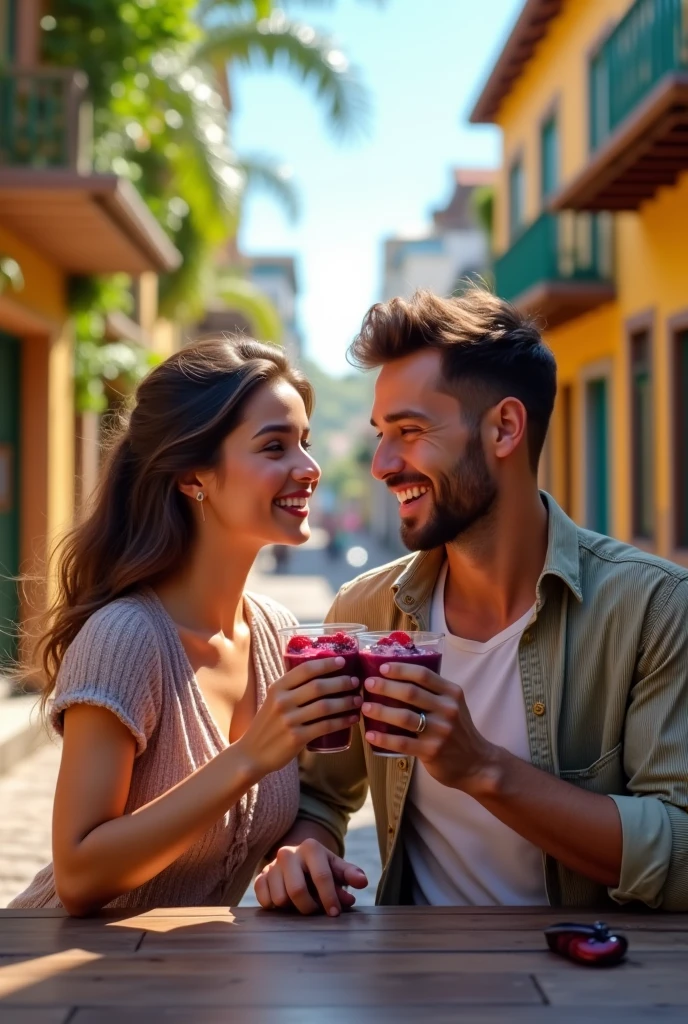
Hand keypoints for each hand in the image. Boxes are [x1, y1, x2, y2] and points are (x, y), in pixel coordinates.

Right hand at [238, 657, 360, 778]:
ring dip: (346, 702)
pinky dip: (342, 721)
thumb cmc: (268, 724)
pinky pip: (326, 726)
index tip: (343, 661)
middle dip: (341, 682)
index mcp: (277, 688)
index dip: (326, 664)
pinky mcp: (296, 738)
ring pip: (325, 706)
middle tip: (355, 682)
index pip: (305, 669)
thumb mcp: (274, 700)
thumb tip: (322, 674)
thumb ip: (292, 689)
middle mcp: (282, 701)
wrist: (252, 753)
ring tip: (358, 700)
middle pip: (318, 686)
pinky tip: (352, 719)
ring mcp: (289, 720)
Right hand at [255, 837, 367, 916]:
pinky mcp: (260, 876)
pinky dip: (276, 907)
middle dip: (309, 907)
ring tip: (300, 903)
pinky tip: (286, 902)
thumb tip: (362, 882)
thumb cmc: (321, 867)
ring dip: (292, 908)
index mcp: (311, 847)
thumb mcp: (336, 867)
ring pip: (280, 899)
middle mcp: (288, 853)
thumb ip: (350, 874)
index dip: (330, 898)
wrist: (296, 859)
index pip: (321, 876)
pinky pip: (264, 900)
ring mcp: (271, 864)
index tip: (335, 913)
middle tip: (316, 911)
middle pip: (297, 891)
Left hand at [363, 663, 500, 792]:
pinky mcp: (432, 751)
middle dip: (386, 686)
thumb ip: (433, 693)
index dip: (400, 669)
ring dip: (381, 711)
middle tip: (368, 683)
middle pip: (411, 693)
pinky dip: (384, 738)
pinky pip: (403, 743)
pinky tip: (370, 735)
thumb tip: (398, 678)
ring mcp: (440, 731)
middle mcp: (448, 709)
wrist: (476, 763)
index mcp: (452, 693)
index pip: (423, 675)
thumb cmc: (458, 731)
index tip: (382, 667)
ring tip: (365, 707)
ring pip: (404, 717)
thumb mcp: (453, 706)